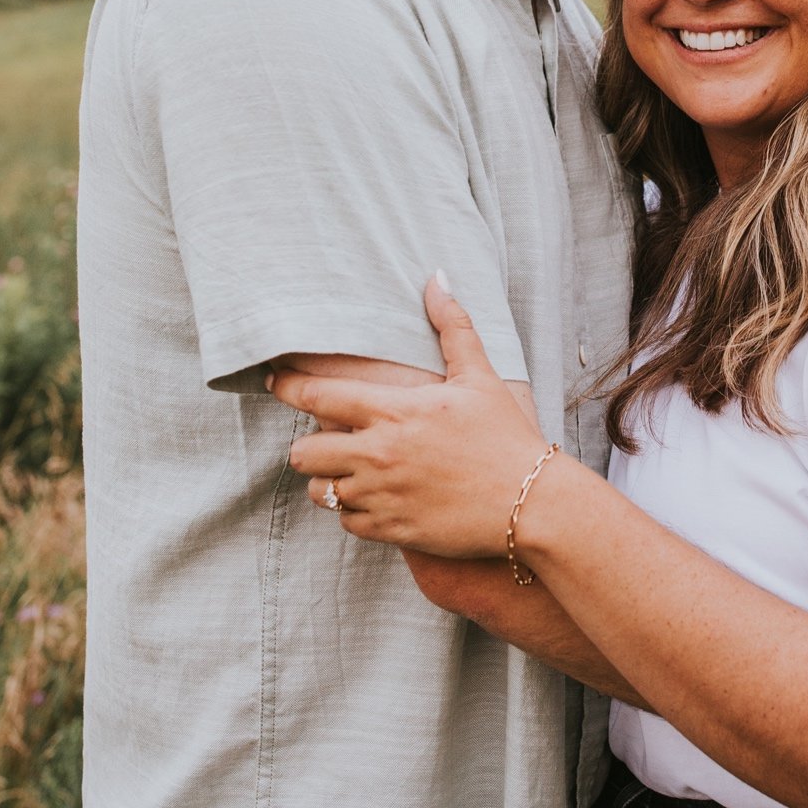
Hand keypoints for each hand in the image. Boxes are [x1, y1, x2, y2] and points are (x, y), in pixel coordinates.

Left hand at [266, 279, 552, 553]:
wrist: (531, 503)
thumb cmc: (505, 436)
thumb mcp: (480, 376)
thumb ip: (452, 327)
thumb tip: (436, 278)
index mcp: (394, 411)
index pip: (317, 396)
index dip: (287, 387)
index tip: (275, 382)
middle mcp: (378, 454)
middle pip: (303, 452)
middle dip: (309, 444)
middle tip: (325, 438)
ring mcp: (382, 496)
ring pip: (319, 492)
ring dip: (328, 481)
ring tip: (347, 471)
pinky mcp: (391, 530)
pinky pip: (346, 523)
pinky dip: (353, 512)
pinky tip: (374, 498)